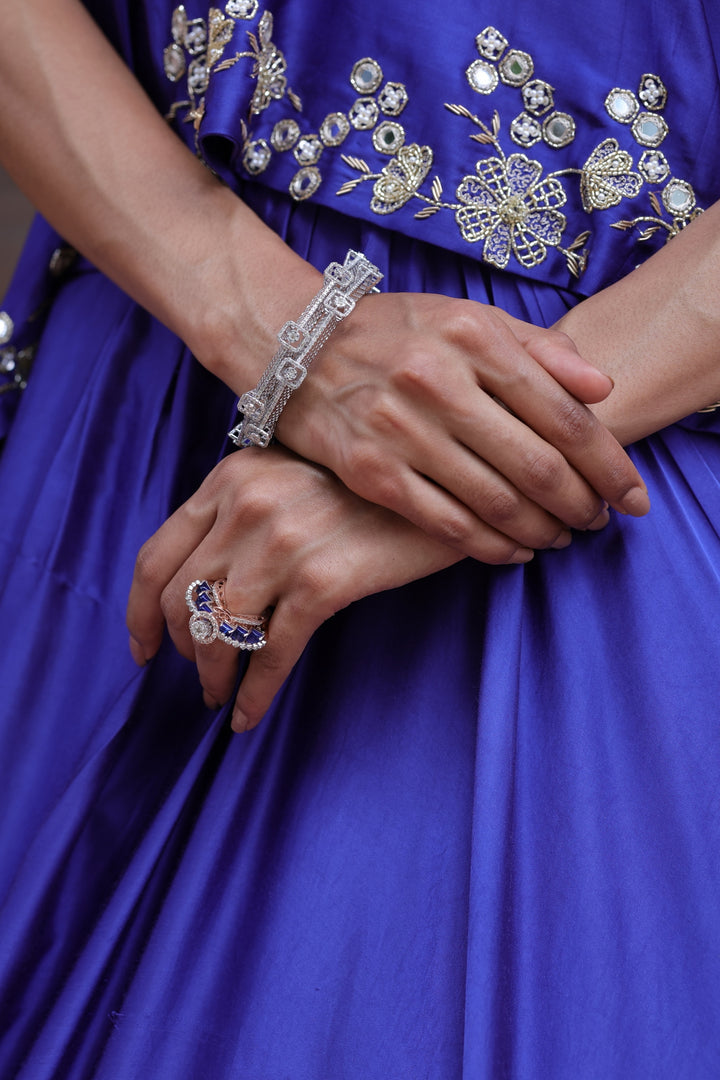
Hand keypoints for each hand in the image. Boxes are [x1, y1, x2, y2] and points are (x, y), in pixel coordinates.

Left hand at [125, 446, 535, 731]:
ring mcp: (282, 541)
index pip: (154, 555)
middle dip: (179, 651)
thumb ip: (247, 511)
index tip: (143, 648)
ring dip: (214, 676)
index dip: (138, 613)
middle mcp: (246, 503)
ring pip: (216, 629)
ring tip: (223, 697)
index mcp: (230, 476)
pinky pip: (271, 652)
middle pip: (176, 598)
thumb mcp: (296, 477)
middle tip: (199, 678)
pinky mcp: (324, 579)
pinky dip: (255, 693)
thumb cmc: (374, 489)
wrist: (451, 480)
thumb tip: (210, 580)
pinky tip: (251, 716)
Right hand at [274, 293, 647, 557]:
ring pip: (495, 500)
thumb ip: (540, 348)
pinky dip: (489, 544)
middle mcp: (438, 380)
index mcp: (472, 336)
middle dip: (581, 503)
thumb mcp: (467, 318)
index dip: (608, 463)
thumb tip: (603, 389)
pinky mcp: (371, 471)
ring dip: (541, 529)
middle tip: (599, 521)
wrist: (297, 348)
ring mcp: (400, 430)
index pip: (564, 413)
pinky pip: (445, 522)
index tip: (630, 494)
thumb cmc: (395, 332)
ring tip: (561, 537)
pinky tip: (512, 550)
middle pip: (537, 463)